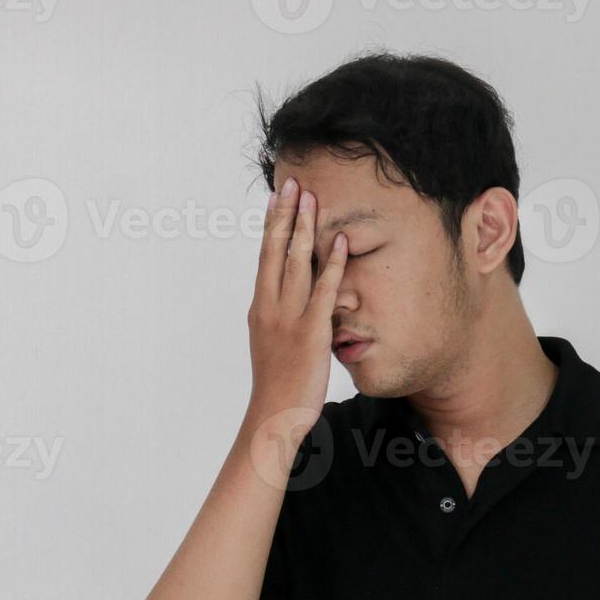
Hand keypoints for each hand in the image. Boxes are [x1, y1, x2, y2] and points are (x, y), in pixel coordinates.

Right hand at [246, 178, 347, 428]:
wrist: (273, 416)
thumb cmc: (278, 385)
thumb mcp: (272, 344)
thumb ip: (280, 318)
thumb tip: (286, 302)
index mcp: (260, 307)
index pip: (264, 256)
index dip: (271, 225)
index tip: (276, 198)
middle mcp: (270, 306)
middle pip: (275, 250)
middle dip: (285, 214)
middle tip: (293, 183)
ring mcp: (289, 317)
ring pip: (295, 262)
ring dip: (304, 227)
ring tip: (312, 198)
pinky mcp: (311, 332)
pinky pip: (324, 291)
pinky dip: (332, 263)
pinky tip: (340, 241)